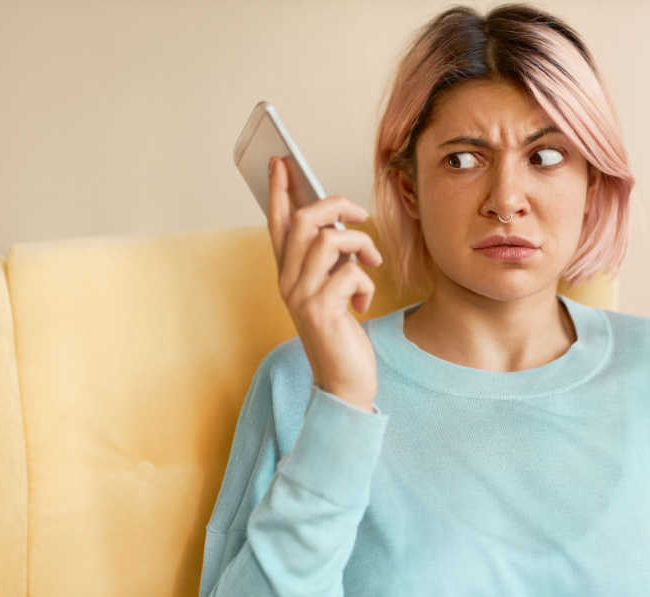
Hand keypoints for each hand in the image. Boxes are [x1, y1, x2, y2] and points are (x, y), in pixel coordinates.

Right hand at [266, 155, 383, 412]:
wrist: (344, 381)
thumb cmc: (342, 333)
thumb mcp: (333, 290)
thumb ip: (330, 261)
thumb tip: (342, 225)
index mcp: (288, 274)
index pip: (277, 225)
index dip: (278, 192)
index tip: (280, 162)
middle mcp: (287, 283)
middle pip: (303, 222)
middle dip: (336, 207)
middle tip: (358, 214)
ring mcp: (301, 297)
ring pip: (329, 241)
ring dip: (361, 245)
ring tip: (372, 264)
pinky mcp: (320, 312)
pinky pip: (350, 274)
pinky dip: (367, 284)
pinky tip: (364, 305)